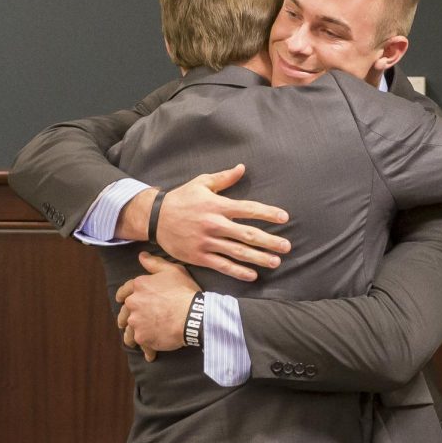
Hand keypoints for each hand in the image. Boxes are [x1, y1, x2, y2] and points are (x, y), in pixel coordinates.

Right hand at [115, 164, 290, 280]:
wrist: (154, 217)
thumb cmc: (181, 198)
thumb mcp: (201, 183)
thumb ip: (224, 178)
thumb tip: (242, 168)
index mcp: (217, 205)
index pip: (248, 209)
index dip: (267, 213)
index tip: (284, 218)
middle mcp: (214, 224)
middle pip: (247, 234)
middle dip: (269, 241)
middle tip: (286, 247)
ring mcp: (207, 242)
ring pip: (238, 252)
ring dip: (259, 258)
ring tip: (276, 262)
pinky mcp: (199, 256)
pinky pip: (222, 265)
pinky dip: (238, 271)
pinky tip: (252, 274)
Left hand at [115, 251, 200, 360]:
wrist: (192, 315)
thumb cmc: (184, 291)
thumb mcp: (172, 271)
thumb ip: (154, 264)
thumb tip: (141, 256)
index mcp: (139, 286)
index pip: (124, 290)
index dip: (122, 294)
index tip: (120, 300)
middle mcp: (133, 304)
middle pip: (124, 313)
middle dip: (125, 318)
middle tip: (130, 323)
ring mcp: (136, 322)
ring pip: (129, 331)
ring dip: (132, 336)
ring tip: (137, 341)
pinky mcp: (143, 338)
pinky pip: (142, 345)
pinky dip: (146, 349)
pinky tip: (151, 354)